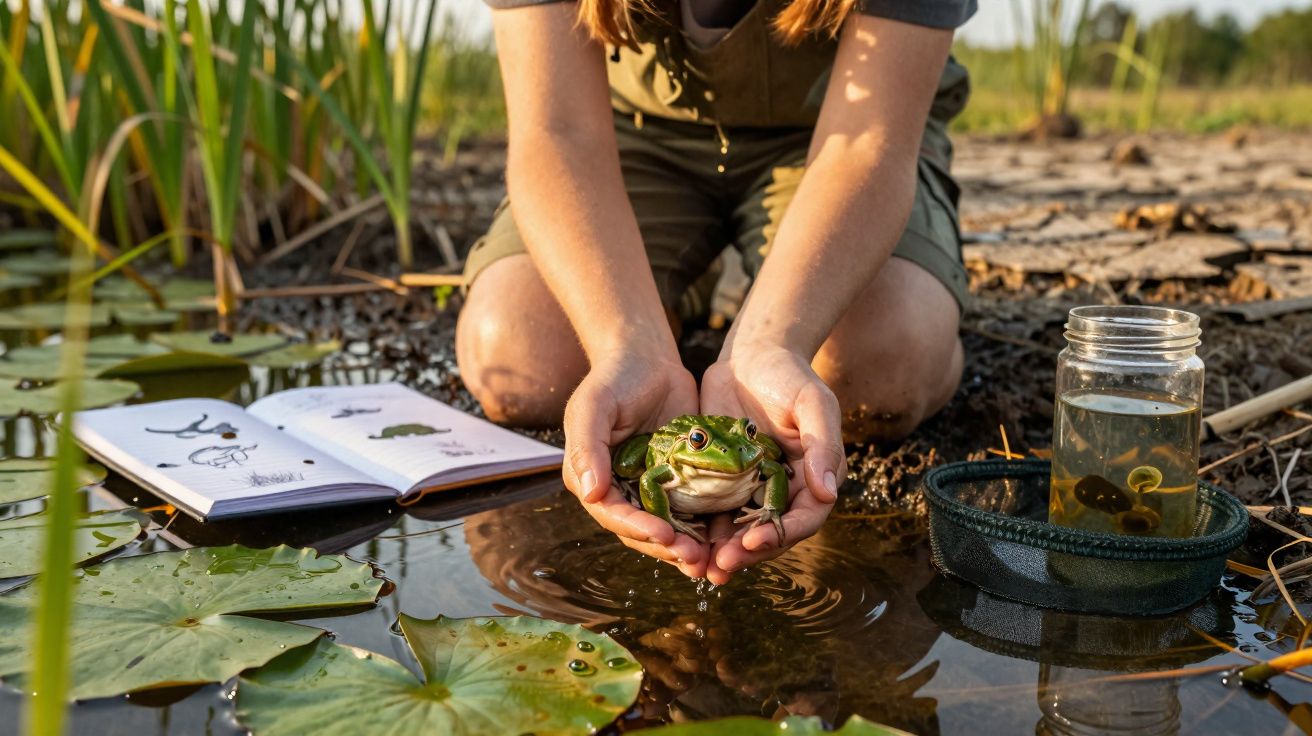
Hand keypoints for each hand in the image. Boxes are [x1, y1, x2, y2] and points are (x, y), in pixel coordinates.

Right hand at [562, 349, 707, 577]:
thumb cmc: (615, 378)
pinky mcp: (677, 482)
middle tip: (694, 559)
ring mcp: (648, 489)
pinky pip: (690, 512)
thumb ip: (587, 447)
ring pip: (666, 529)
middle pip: (639, 530)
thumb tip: (590, 493)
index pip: (612, 514)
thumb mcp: (594, 406)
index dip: (637, 529)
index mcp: (591, 478)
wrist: (648, 358)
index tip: (664, 535)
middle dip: (666, 547)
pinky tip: (722, 540)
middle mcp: (618, 490)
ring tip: (709, 561)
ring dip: (686, 547)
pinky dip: (703, 529)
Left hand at [699, 343, 842, 583]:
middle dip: (747, 552)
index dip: (781, 533)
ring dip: (723, 552)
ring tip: (701, 567)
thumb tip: (827, 491)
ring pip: (740, 531)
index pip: (804, 518)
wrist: (752, 356)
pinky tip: (682, 542)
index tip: (755, 539)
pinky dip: (701, 531)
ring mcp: (753, 489)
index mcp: (814, 477)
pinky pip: (714, 513)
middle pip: (770, 533)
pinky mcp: (723, 482)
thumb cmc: (790, 375)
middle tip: (721, 565)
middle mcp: (786, 490)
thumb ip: (823, 445)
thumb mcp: (813, 403)